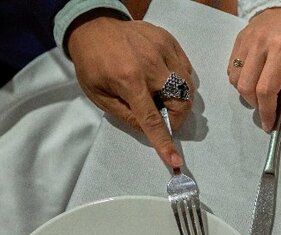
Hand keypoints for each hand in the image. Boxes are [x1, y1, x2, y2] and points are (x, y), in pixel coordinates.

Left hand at [67, 13, 193, 168]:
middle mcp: (150, 64)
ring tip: (164, 97)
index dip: (165, 142)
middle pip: (181, 101)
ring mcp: (162, 49)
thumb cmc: (93, 63)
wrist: (93, 27)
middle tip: (167, 119)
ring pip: (188, 85)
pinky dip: (181, 80)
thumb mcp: (99, 96)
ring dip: (181, 100)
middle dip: (178, 117)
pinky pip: (186, 68)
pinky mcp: (168, 40)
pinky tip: (166, 79)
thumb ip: (125, 115)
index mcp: (128, 80)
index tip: (175, 161)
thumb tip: (149, 130)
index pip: (152, 119)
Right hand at [228, 7, 280, 130]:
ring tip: (261, 93)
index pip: (266, 89)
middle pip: (246, 87)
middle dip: (256, 105)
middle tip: (268, 109)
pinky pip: (231, 68)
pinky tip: (254, 79)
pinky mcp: (239, 39)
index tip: (270, 125)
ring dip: (246, 94)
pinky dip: (240, 81)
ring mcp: (246, 40)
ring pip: (235, 79)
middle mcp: (260, 44)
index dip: (266, 112)